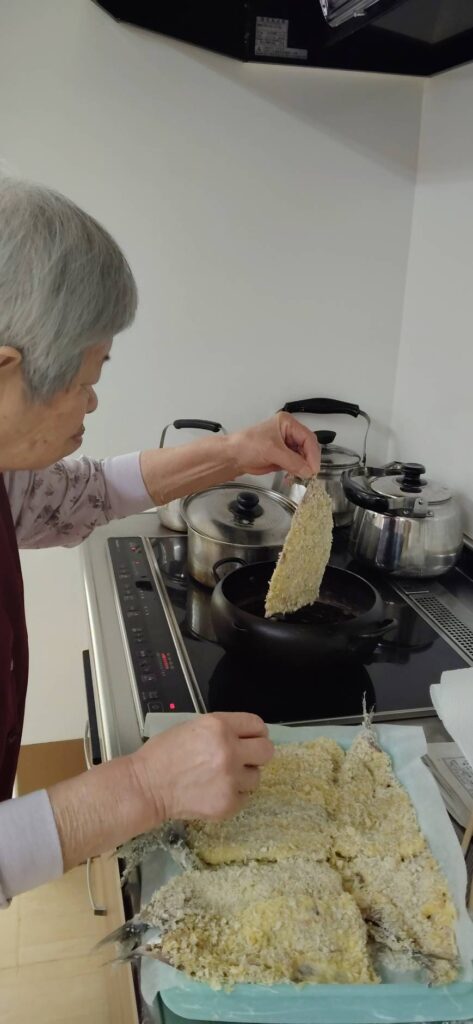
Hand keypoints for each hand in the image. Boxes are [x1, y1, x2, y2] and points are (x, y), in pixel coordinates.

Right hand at [131, 712, 273, 822]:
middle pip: (267, 751)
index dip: (255, 732)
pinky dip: (232, 795)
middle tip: (243, 759)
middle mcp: (229, 750)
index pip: (257, 725)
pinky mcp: (228, 803)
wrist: (146, 786)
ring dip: (243, 777)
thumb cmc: (163, 754)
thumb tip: (246, 737)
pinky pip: (244, 797)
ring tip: (220, 778)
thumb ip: (222, 729)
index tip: (251, 739)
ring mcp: (230, 779)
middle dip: (256, 754)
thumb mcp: (194, 727)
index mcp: (219, 726)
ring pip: (256, 777)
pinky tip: (213, 791)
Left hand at [230, 412, 320, 478]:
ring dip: (304, 468)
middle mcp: (289, 433)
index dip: (313, 454)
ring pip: (303, 457)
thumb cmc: (246, 445)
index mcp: (287, 423)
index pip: (307, 438)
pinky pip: (296, 465)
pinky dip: (298, 471)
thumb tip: (308, 471)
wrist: (233, 457)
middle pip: (308, 447)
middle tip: (310, 474)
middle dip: (309, 461)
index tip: (314, 468)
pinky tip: (295, 476)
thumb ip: (292, 461)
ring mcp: (286, 446)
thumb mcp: (272, 451)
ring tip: (302, 476)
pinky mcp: (283, 457)